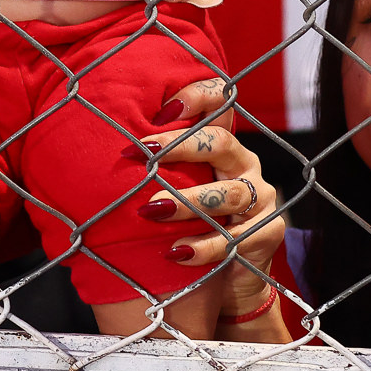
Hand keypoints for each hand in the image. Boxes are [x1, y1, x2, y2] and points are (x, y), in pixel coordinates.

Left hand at [131, 78, 286, 327]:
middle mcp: (246, 164)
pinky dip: (203, 246)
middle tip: (142, 153)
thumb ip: (159, 168)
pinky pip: (234, 238)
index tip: (162, 110)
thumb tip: (102, 151)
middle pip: (220, 142)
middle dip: (179, 146)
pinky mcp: (268, 232)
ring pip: (227, 193)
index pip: (222, 104)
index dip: (199, 96)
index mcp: (224, 146)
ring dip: (187, 201)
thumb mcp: (180, 188)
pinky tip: (176, 252)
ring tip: (153, 210)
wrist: (232, 274)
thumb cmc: (195, 223)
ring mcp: (261, 198)